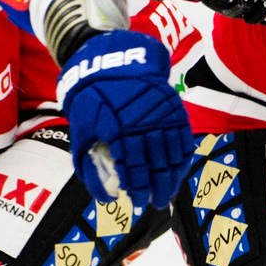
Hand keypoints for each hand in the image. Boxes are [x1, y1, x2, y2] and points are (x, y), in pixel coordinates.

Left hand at [57, 29, 193, 206]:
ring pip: (172, 156)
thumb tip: (103, 195)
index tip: (137, 201)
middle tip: (154, 203)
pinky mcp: (174, 110)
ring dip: (171, 178)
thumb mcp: (82, 129)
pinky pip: (183, 140)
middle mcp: (143, 125)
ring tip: (167, 193)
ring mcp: (162, 116)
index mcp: (118, 131)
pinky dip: (183, 159)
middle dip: (155, 189)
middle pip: (155, 166)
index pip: (132, 169)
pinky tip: (178, 172)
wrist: (115, 62)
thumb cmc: (94, 99)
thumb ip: (88, 163)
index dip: (137, 188)